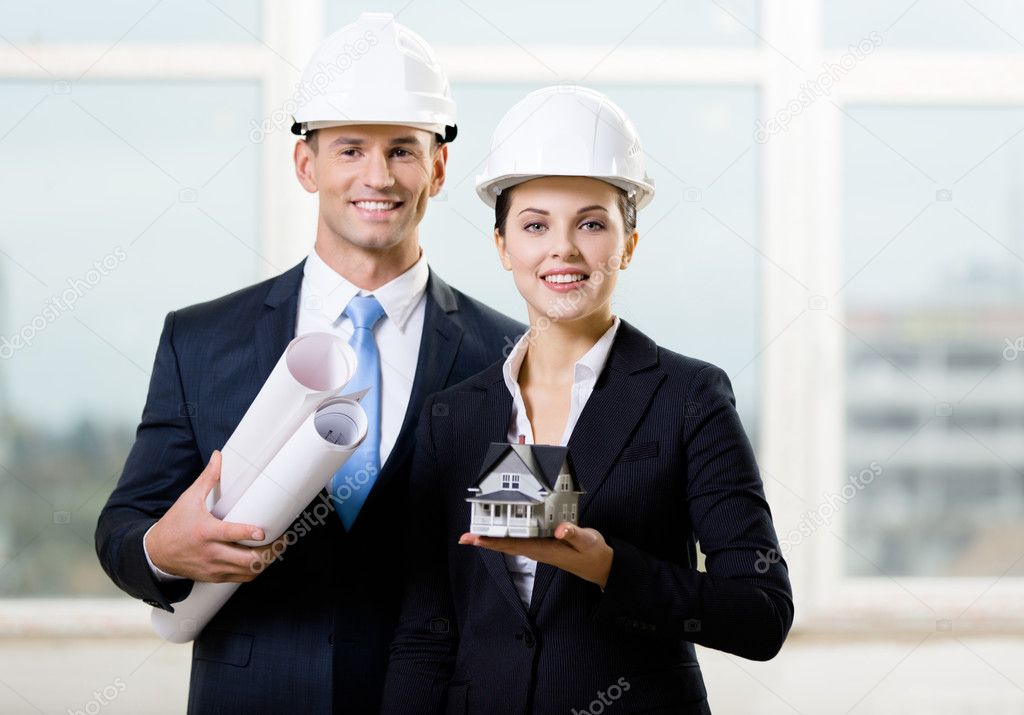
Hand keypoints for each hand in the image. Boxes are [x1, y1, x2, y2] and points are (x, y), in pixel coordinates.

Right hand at [145, 450, 281, 582]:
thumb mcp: (189, 499)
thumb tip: (218, 456)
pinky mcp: (215, 577)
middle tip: (282, 539)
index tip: (263, 531)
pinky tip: (263, 559)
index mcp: (205, 532)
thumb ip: (207, 478)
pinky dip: (255, 570)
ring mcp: (214, 568)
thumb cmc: (174, 525)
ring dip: (265, 561)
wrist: (156, 554)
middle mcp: (210, 553)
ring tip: (277, 548)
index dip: (248, 534)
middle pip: (246, 559)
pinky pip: (241, 578)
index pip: (230, 535)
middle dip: (269, 552)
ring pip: (247, 571)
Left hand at [459, 522, 613, 588]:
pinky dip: (509, 532)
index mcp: (544, 549)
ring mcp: (539, 547)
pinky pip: (521, 538)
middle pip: (506, 545)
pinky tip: (503, 527)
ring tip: (476, 531)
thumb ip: (574, 534)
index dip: (492, 541)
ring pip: (512, 542)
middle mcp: (538, 550)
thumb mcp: (587, 542)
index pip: (512, 545)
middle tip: (464, 536)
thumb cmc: (592, 553)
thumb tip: (560, 528)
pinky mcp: (544, 543)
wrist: (601, 564)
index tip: (473, 539)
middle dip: (485, 540)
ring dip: (494, 536)